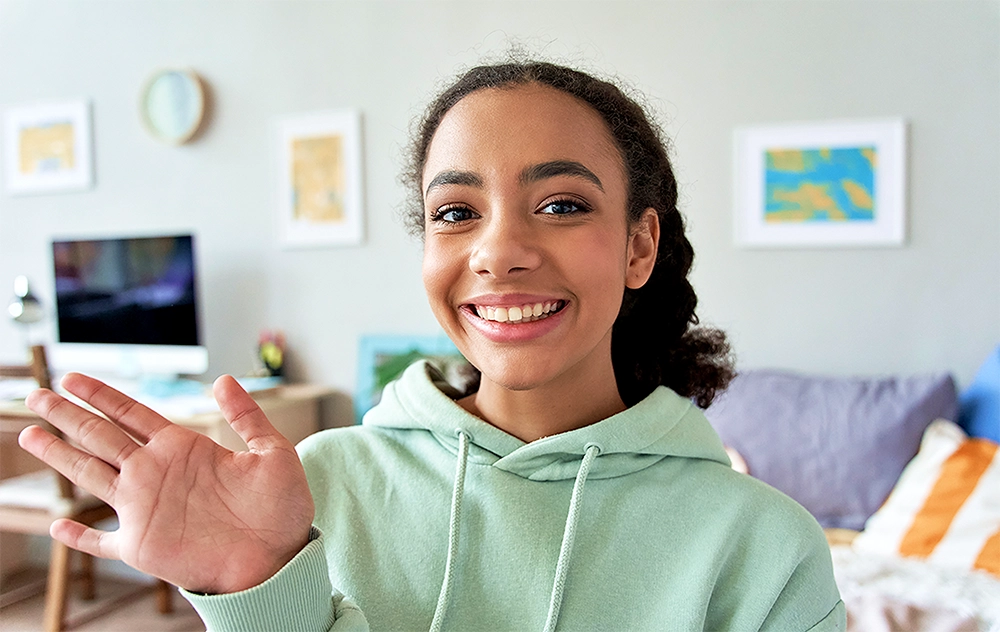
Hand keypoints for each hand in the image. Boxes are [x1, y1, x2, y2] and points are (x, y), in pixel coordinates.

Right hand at [18, 373, 314, 593]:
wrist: (282, 558)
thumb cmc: (282, 509)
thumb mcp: (273, 452)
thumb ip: (247, 416)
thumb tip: (223, 379)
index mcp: (184, 449)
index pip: (132, 414)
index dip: (101, 395)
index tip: (73, 377)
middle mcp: (157, 474)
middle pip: (100, 436)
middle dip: (67, 415)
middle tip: (36, 394)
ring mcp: (145, 509)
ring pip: (90, 474)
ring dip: (59, 455)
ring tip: (28, 434)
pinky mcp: (143, 547)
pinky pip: (100, 542)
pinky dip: (77, 537)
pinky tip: (56, 525)